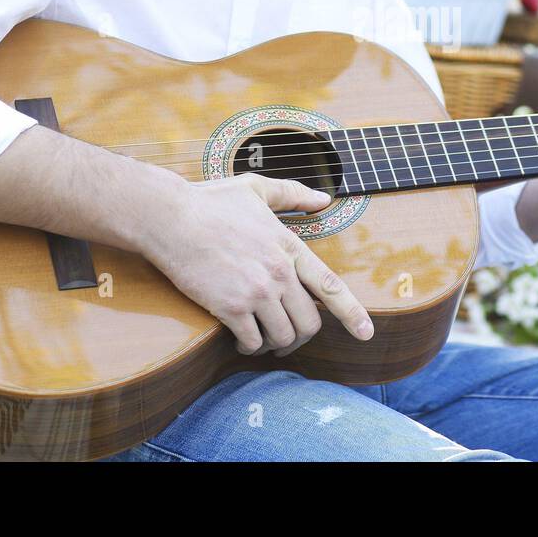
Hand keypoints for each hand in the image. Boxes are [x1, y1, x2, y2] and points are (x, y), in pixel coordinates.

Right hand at [144, 172, 372, 356]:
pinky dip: (249, 347)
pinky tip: (239, 341)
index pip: (330, 286)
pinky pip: (252, 341)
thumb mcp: (256, 189)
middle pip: (309, 322)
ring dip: (274, 345)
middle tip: (285, 338)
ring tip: (260, 341)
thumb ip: (293, 194)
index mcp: (289, 247)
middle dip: (300, 336)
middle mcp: (279, 272)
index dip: (352, 313)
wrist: (170, 217)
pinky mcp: (231, 307)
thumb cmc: (210, 201)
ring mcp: (257, 291)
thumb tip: (324, 198)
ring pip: (283, 337)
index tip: (367, 333)